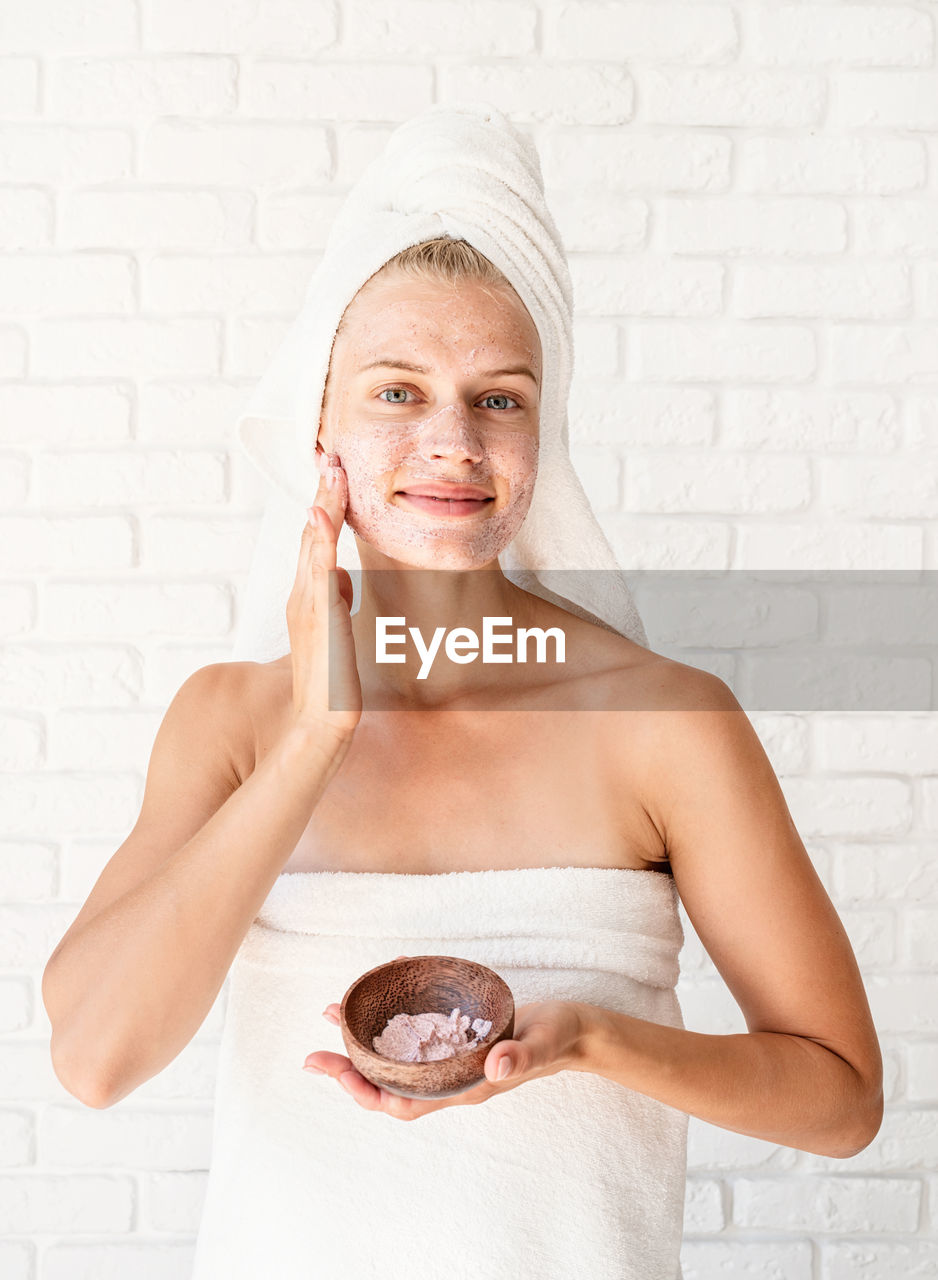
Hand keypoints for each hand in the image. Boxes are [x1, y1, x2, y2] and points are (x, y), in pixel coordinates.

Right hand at [286, 448, 361, 741]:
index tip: (333, 472)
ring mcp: (306, 606)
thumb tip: (344, 576)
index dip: (324, 506)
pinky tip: (320, 518)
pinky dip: (317, 543)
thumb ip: (336, 601)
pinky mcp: (317, 618)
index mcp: (308, 597)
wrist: (320, 723)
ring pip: (313, 546)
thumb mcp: (337, 632)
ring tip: (329, 471)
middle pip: (312, 535)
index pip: (316, 541)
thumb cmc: (330, 684)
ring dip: (321, 506)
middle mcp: (303, 596)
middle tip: (329, 455)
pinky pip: (317, 572)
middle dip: (322, 495)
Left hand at [303, 973, 583, 1121]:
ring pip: (397, 1063)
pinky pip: (414, 1040)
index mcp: (464, 1087)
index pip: (404, 1103)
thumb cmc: (559, 1038)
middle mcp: (451, 1079)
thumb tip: (495, 1066)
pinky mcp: (457, 1040)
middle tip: (313, 1054)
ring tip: (333, 1017)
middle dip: (349, 1072)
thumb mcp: (542, 1043)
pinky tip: (379, 1002)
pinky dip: (390, 1025)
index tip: (334, 1073)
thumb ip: (521, 1056)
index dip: (366, 1093)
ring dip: (363, 1047)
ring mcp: (452, 1061)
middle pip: (389, 1087)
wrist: (575, 1031)